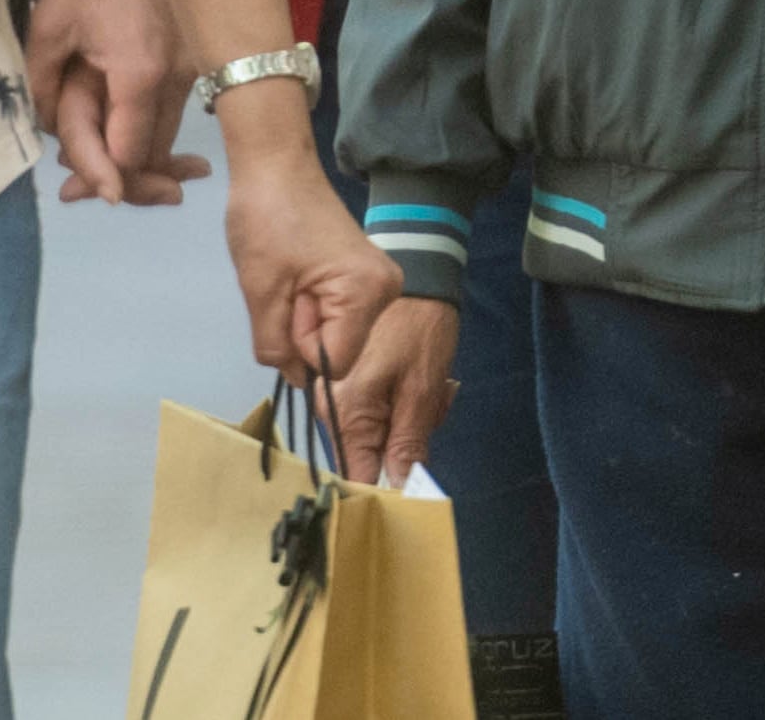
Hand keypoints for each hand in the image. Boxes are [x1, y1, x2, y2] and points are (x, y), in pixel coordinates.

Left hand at [28, 0, 202, 205]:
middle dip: (117, 177)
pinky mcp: (196, 59)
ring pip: (167, 135)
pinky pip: (174, 110)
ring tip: (101, 172)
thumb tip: (53, 135)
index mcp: (140, 75)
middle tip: (73, 190)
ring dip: (137, 156)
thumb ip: (46, 89)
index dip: (101, 178)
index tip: (71, 191)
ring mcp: (194, 69)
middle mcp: (178, 79)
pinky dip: (153, 130)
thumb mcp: (49, 27)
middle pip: (153, 153)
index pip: (129, 154)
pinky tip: (137, 141)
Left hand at [215, 87, 398, 378]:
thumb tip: (300, 379)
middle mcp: (386, 291)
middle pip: (338, 350)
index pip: (335, 364)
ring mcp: (379, 283)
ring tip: (293, 274)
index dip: (301, 344)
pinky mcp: (366, 276)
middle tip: (288, 283)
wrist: (275, 165)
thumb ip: (276, 348)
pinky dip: (312, 304)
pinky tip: (302, 272)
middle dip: (303, 330)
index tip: (289, 300)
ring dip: (305, 316)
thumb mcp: (261, 292)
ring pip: (335, 334)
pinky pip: (336, 315)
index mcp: (368, 292)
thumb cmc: (266, 220)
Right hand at [332, 295, 461, 487]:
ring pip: (375, 434)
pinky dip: (399, 405)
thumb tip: (400, 489)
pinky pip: (373, 412)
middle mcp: (328, 405)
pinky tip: (420, 383)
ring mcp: (334, 392)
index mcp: (344, 410)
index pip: (356, 476)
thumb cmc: (420, 329)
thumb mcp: (423, 390)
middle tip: (436, 409)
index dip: (386, 490)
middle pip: (368, 455)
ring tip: (433, 391)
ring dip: (407, 422)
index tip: (415, 489)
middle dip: (405, 445)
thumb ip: (408, 444)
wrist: (415, 275)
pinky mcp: (346, 381)